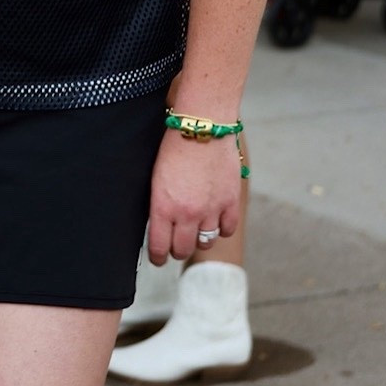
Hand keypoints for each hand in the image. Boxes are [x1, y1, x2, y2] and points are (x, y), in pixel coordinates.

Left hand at [147, 129, 241, 264]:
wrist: (201, 126)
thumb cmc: (173, 147)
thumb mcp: (154, 178)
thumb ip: (158, 204)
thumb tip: (158, 224)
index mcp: (162, 207)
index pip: (159, 246)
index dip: (157, 257)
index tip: (157, 259)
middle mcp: (187, 213)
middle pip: (182, 249)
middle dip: (176, 250)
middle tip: (175, 246)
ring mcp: (211, 209)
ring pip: (206, 242)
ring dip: (199, 239)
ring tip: (195, 232)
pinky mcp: (230, 201)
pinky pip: (227, 229)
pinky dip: (222, 229)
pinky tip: (215, 222)